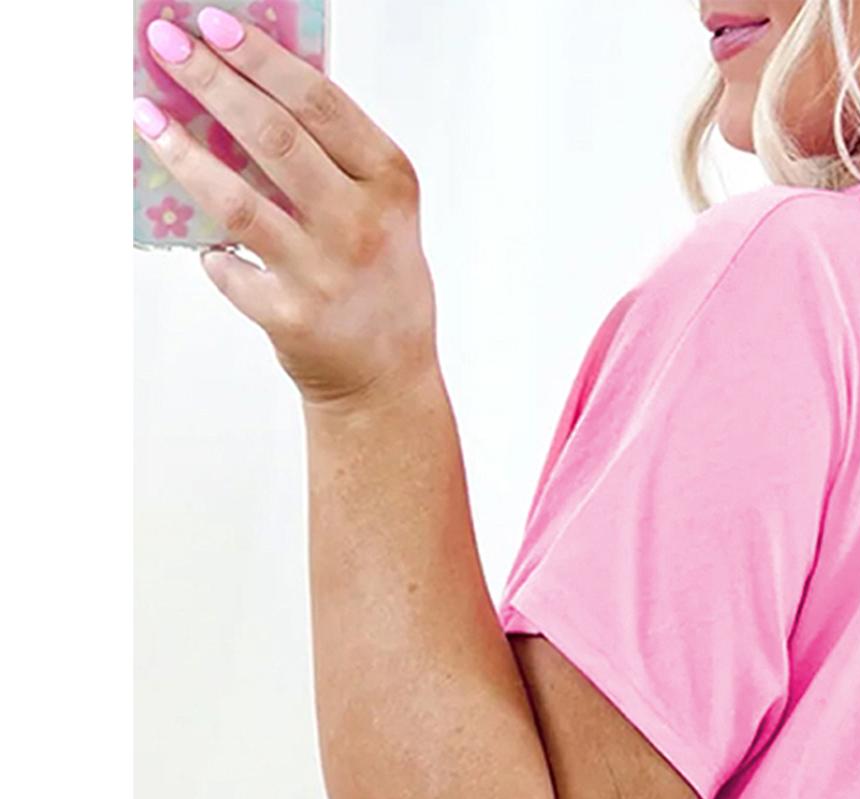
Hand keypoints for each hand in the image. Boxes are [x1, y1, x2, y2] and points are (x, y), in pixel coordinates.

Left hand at [135, 8, 438, 410]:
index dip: (262, 58)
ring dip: (182, 151)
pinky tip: (199, 238)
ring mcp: (324, 274)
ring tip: (146, 116)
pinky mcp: (290, 317)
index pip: (320, 102)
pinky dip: (208, 248)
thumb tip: (245, 90)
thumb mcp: (382, 210)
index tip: (213, 24)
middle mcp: (361, 226)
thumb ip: (334, 158)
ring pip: (237, 199)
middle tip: (166, 46)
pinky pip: (228, 267)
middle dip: (211, 82)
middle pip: (273, 136)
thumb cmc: (378, 280)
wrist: (388, 379)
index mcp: (390, 184)